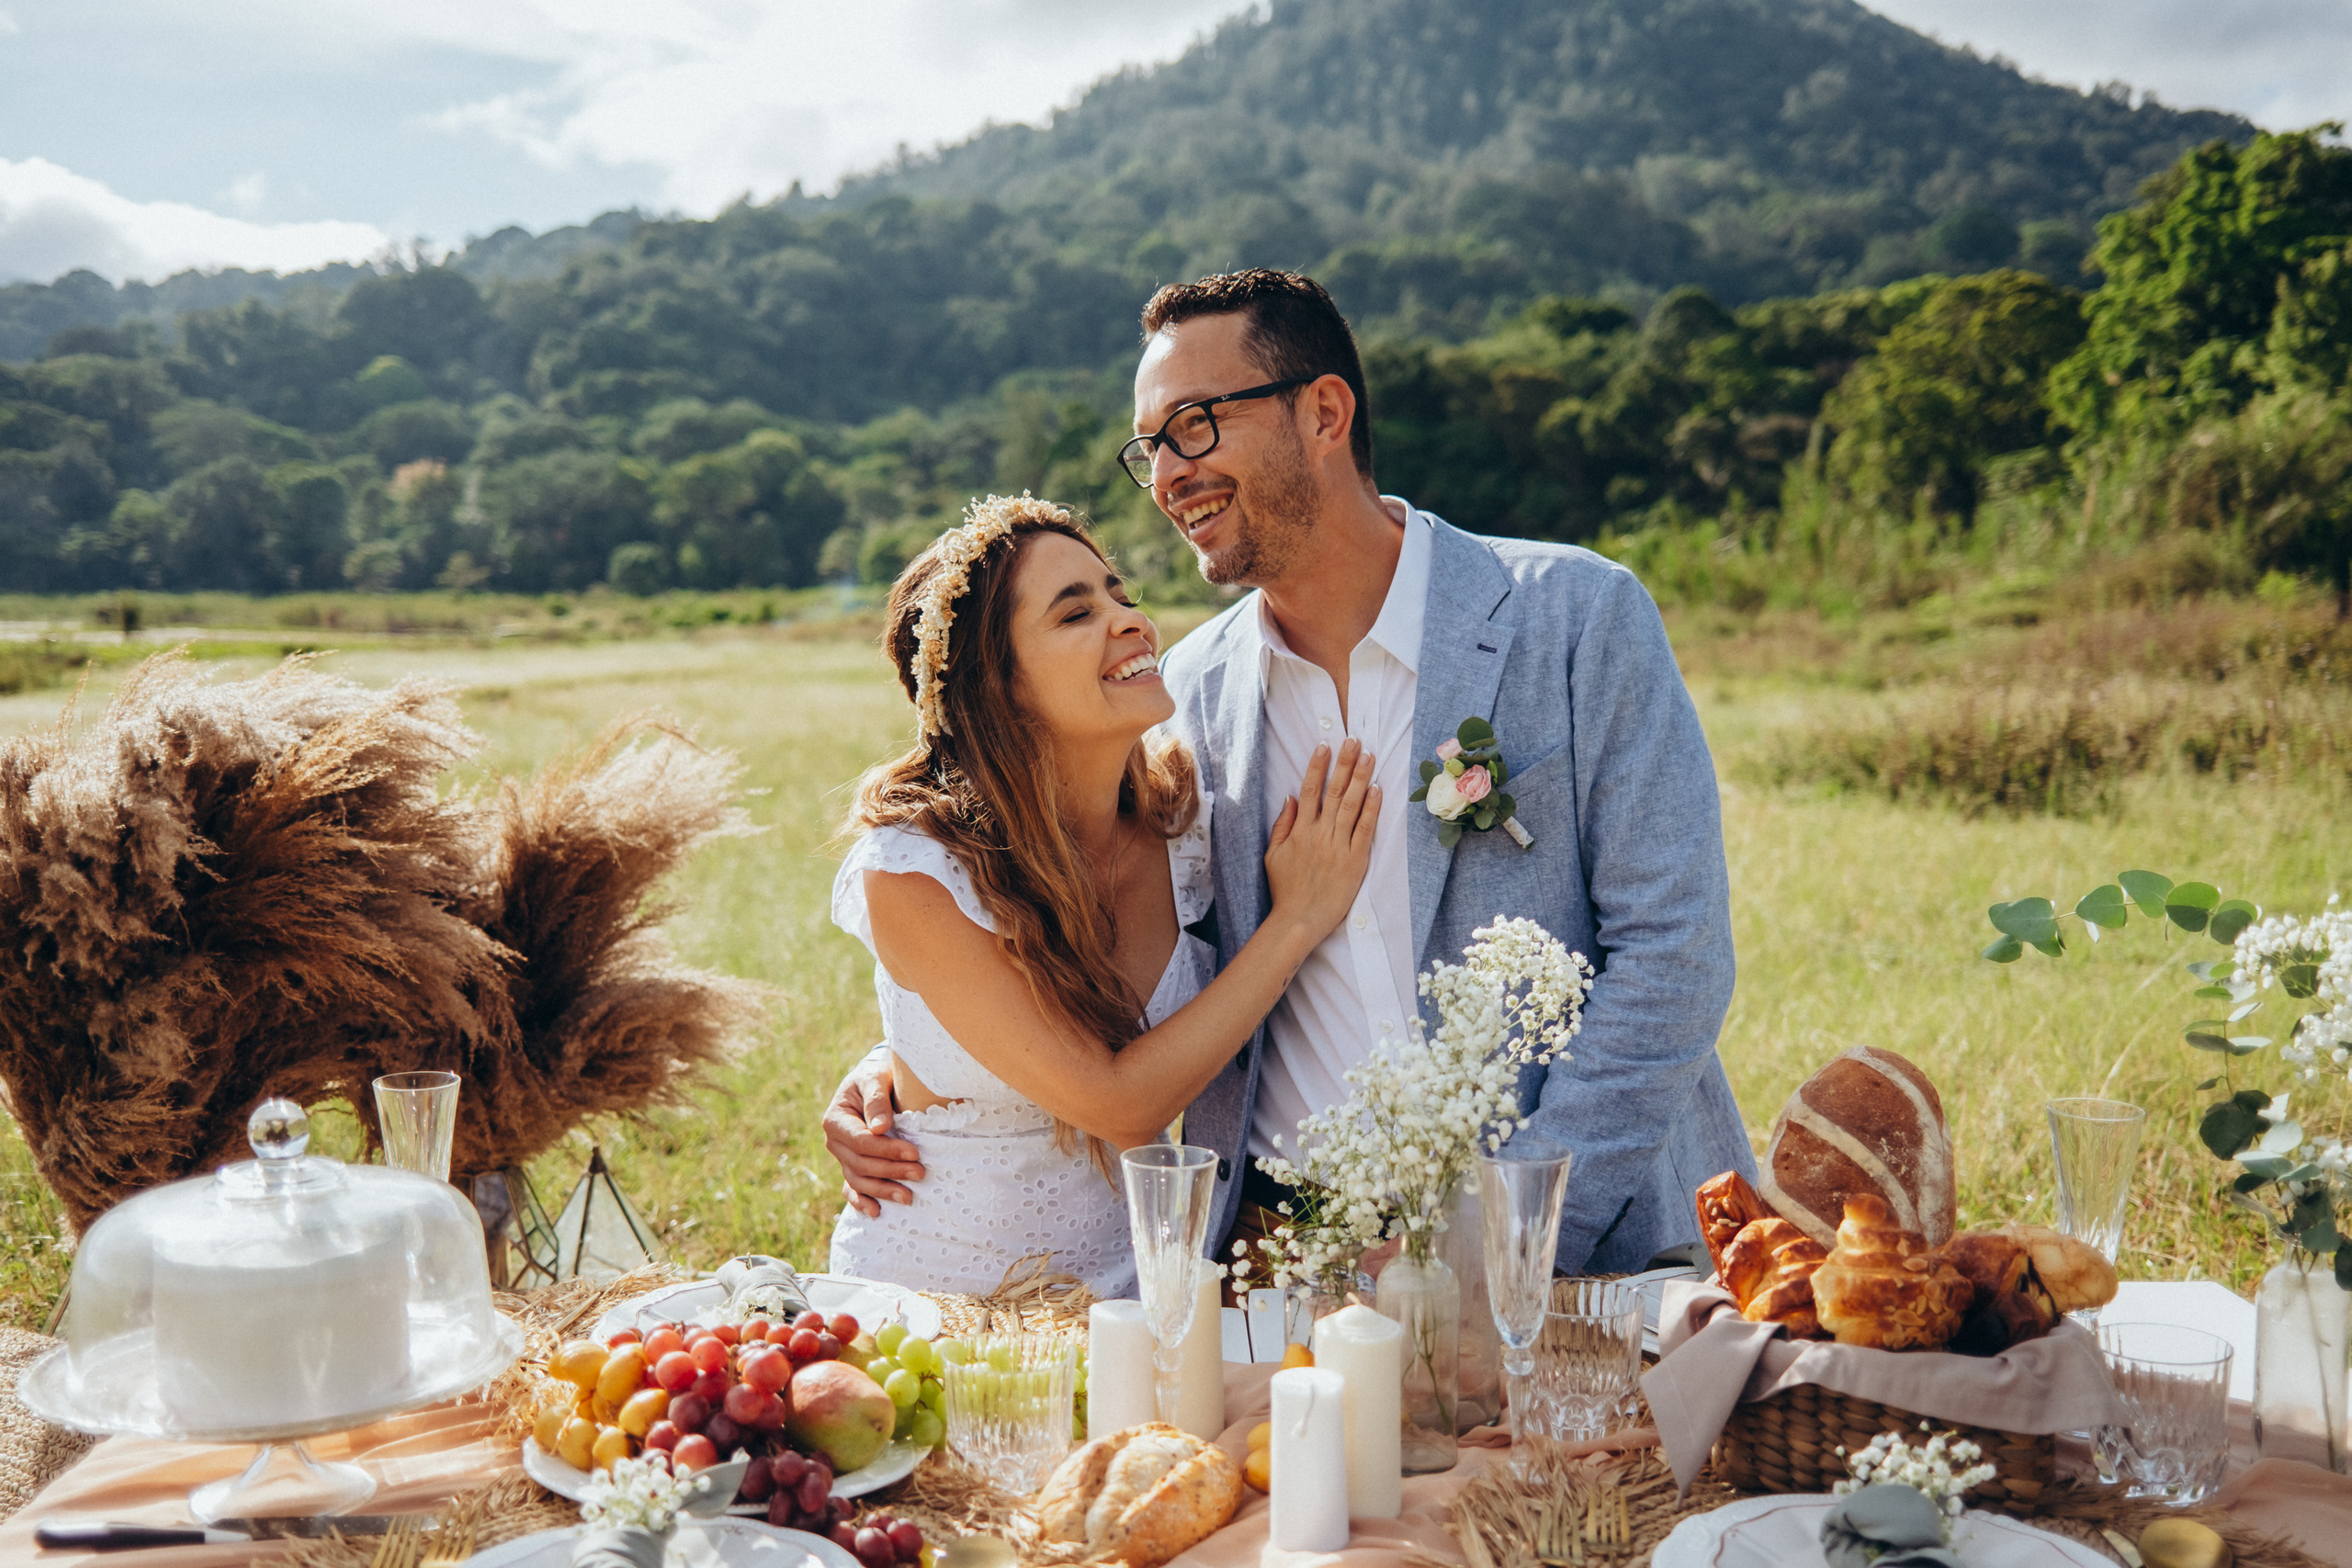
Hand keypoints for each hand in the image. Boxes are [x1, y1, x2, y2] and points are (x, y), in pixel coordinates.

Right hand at [821, 1051, 924, 1217]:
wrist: (875, 1082)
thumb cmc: (876, 1076)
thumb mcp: (875, 1078)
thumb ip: (876, 1099)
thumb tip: (880, 1128)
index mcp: (836, 1119)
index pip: (861, 1142)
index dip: (887, 1150)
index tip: (914, 1152)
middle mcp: (835, 1141)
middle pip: (861, 1164)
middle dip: (891, 1171)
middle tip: (920, 1173)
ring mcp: (841, 1156)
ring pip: (859, 1180)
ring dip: (883, 1190)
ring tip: (909, 1196)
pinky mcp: (851, 1165)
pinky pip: (851, 1188)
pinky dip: (861, 1202)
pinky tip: (876, 1213)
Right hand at [1262, 739, 1379, 945]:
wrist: (1298, 920)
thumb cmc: (1285, 889)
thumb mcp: (1273, 855)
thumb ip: (1282, 825)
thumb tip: (1290, 797)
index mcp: (1300, 830)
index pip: (1310, 790)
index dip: (1318, 766)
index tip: (1325, 745)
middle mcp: (1319, 833)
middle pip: (1334, 791)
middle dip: (1344, 763)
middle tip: (1354, 740)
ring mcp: (1338, 845)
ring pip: (1351, 804)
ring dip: (1361, 778)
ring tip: (1368, 756)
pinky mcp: (1355, 860)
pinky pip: (1365, 828)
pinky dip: (1371, 808)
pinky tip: (1377, 789)